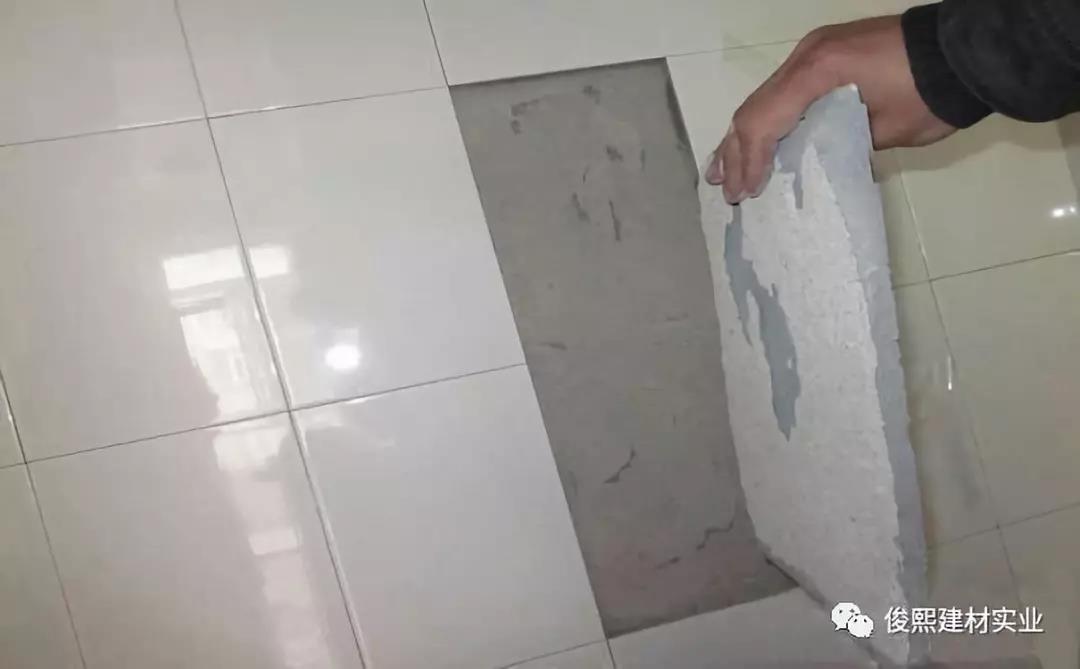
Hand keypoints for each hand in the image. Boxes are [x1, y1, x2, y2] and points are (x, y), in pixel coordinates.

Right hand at [705, 15, 956, 203]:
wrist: (966, 51)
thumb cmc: (930, 95)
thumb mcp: (883, 130)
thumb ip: (837, 143)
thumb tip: (808, 162)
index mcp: (817, 73)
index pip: (766, 121)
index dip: (750, 161)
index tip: (745, 194)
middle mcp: (806, 56)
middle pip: (755, 108)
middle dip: (736, 152)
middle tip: (726, 189)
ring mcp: (813, 50)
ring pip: (763, 97)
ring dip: (744, 135)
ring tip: (723, 169)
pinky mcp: (824, 53)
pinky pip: (781, 90)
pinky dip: (765, 119)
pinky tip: (755, 139)